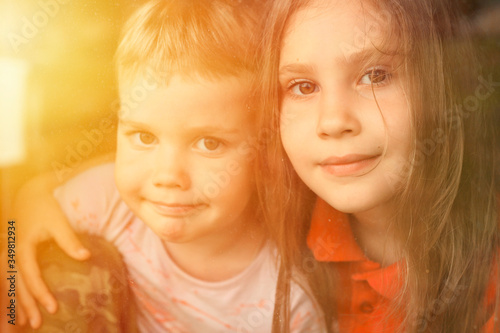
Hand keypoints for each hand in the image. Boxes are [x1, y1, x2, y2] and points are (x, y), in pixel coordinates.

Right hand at [15, 176, 90, 328]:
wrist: (30, 196)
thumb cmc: (46, 208)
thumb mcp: (58, 222)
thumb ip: (69, 240)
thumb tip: (86, 256)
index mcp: (23, 247)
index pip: (31, 276)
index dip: (41, 293)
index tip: (52, 308)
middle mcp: (12, 254)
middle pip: (17, 285)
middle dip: (27, 305)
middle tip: (38, 323)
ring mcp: (10, 255)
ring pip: (10, 284)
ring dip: (18, 303)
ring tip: (26, 322)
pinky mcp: (12, 255)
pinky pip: (9, 279)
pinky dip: (13, 293)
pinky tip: (18, 307)